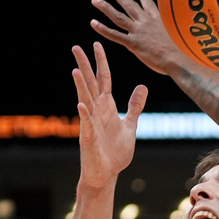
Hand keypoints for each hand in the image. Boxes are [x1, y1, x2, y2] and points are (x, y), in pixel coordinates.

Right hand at [71, 42, 146, 188]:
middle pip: (90, 84)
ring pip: (85, 100)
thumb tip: (142, 86)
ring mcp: (91, 124)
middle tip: (76, 47)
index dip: (101, 62)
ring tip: (76, 70)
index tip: (96, 44)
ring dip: (81, 86)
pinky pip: (87, 124)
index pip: (104, 80)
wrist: (107, 173)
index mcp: (106, 107)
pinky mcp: (89, 138)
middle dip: (84, 66)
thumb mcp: (130, 125)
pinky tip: (81, 104)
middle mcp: (96, 111)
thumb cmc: (115, 151)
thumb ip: (135, 106)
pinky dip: (85, 115)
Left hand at [90, 0, 179, 75]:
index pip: (149, 5)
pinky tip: (93, 23)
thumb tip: (183, 42)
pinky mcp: (134, 43)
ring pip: (118, 17)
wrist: (181, 60)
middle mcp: (147, 22)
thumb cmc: (186, 54)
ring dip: (105, 7)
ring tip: (95, 0)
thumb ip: (177, 37)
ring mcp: (139, 32)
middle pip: (130, 6)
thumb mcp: (183, 39)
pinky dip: (103, 29)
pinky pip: (115, 35)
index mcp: (160, 20)